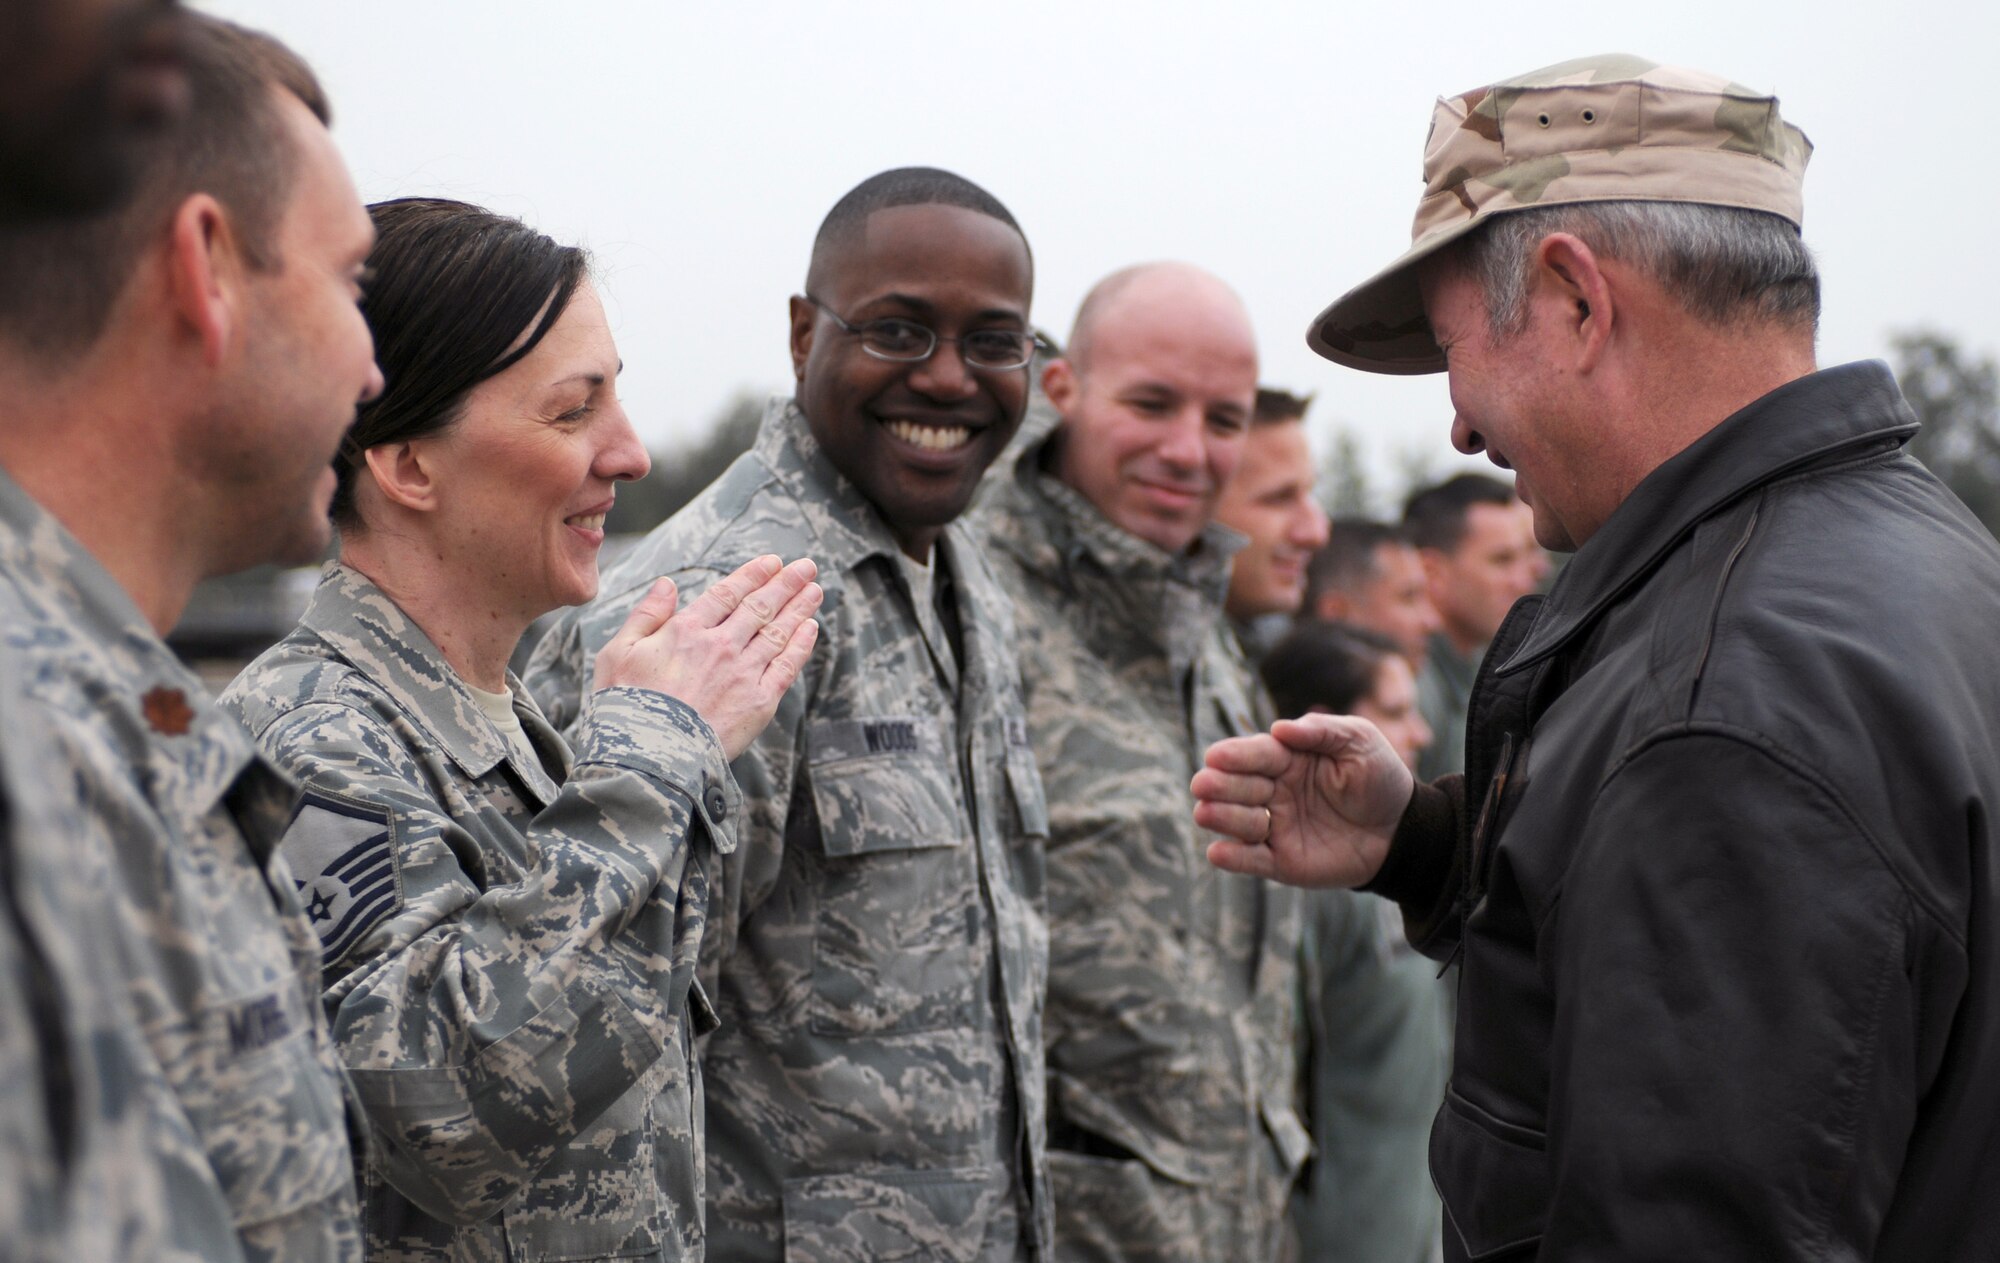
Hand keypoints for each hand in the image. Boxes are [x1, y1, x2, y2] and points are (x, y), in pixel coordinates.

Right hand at [591, 555, 821, 758]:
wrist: (649, 758)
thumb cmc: (625, 707)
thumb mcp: (619, 653)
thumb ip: (646, 615)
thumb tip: (667, 584)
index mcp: (686, 631)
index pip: (728, 594)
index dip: (752, 575)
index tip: (772, 562)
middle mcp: (720, 646)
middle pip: (760, 607)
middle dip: (786, 583)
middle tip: (807, 567)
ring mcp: (743, 673)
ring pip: (779, 632)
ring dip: (800, 608)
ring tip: (815, 589)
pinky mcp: (759, 702)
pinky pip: (787, 666)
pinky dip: (801, 644)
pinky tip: (811, 628)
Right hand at [1192, 713, 1412, 888]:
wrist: (1403, 829)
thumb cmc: (1380, 777)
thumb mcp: (1359, 740)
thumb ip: (1321, 730)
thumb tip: (1279, 728)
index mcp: (1286, 758)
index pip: (1253, 754)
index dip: (1234, 756)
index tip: (1215, 757)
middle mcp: (1273, 791)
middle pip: (1236, 786)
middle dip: (1218, 785)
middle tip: (1203, 785)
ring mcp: (1275, 827)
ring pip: (1237, 822)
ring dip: (1221, 817)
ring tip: (1206, 813)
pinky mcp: (1281, 861)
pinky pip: (1251, 860)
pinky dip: (1233, 858)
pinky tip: (1218, 853)